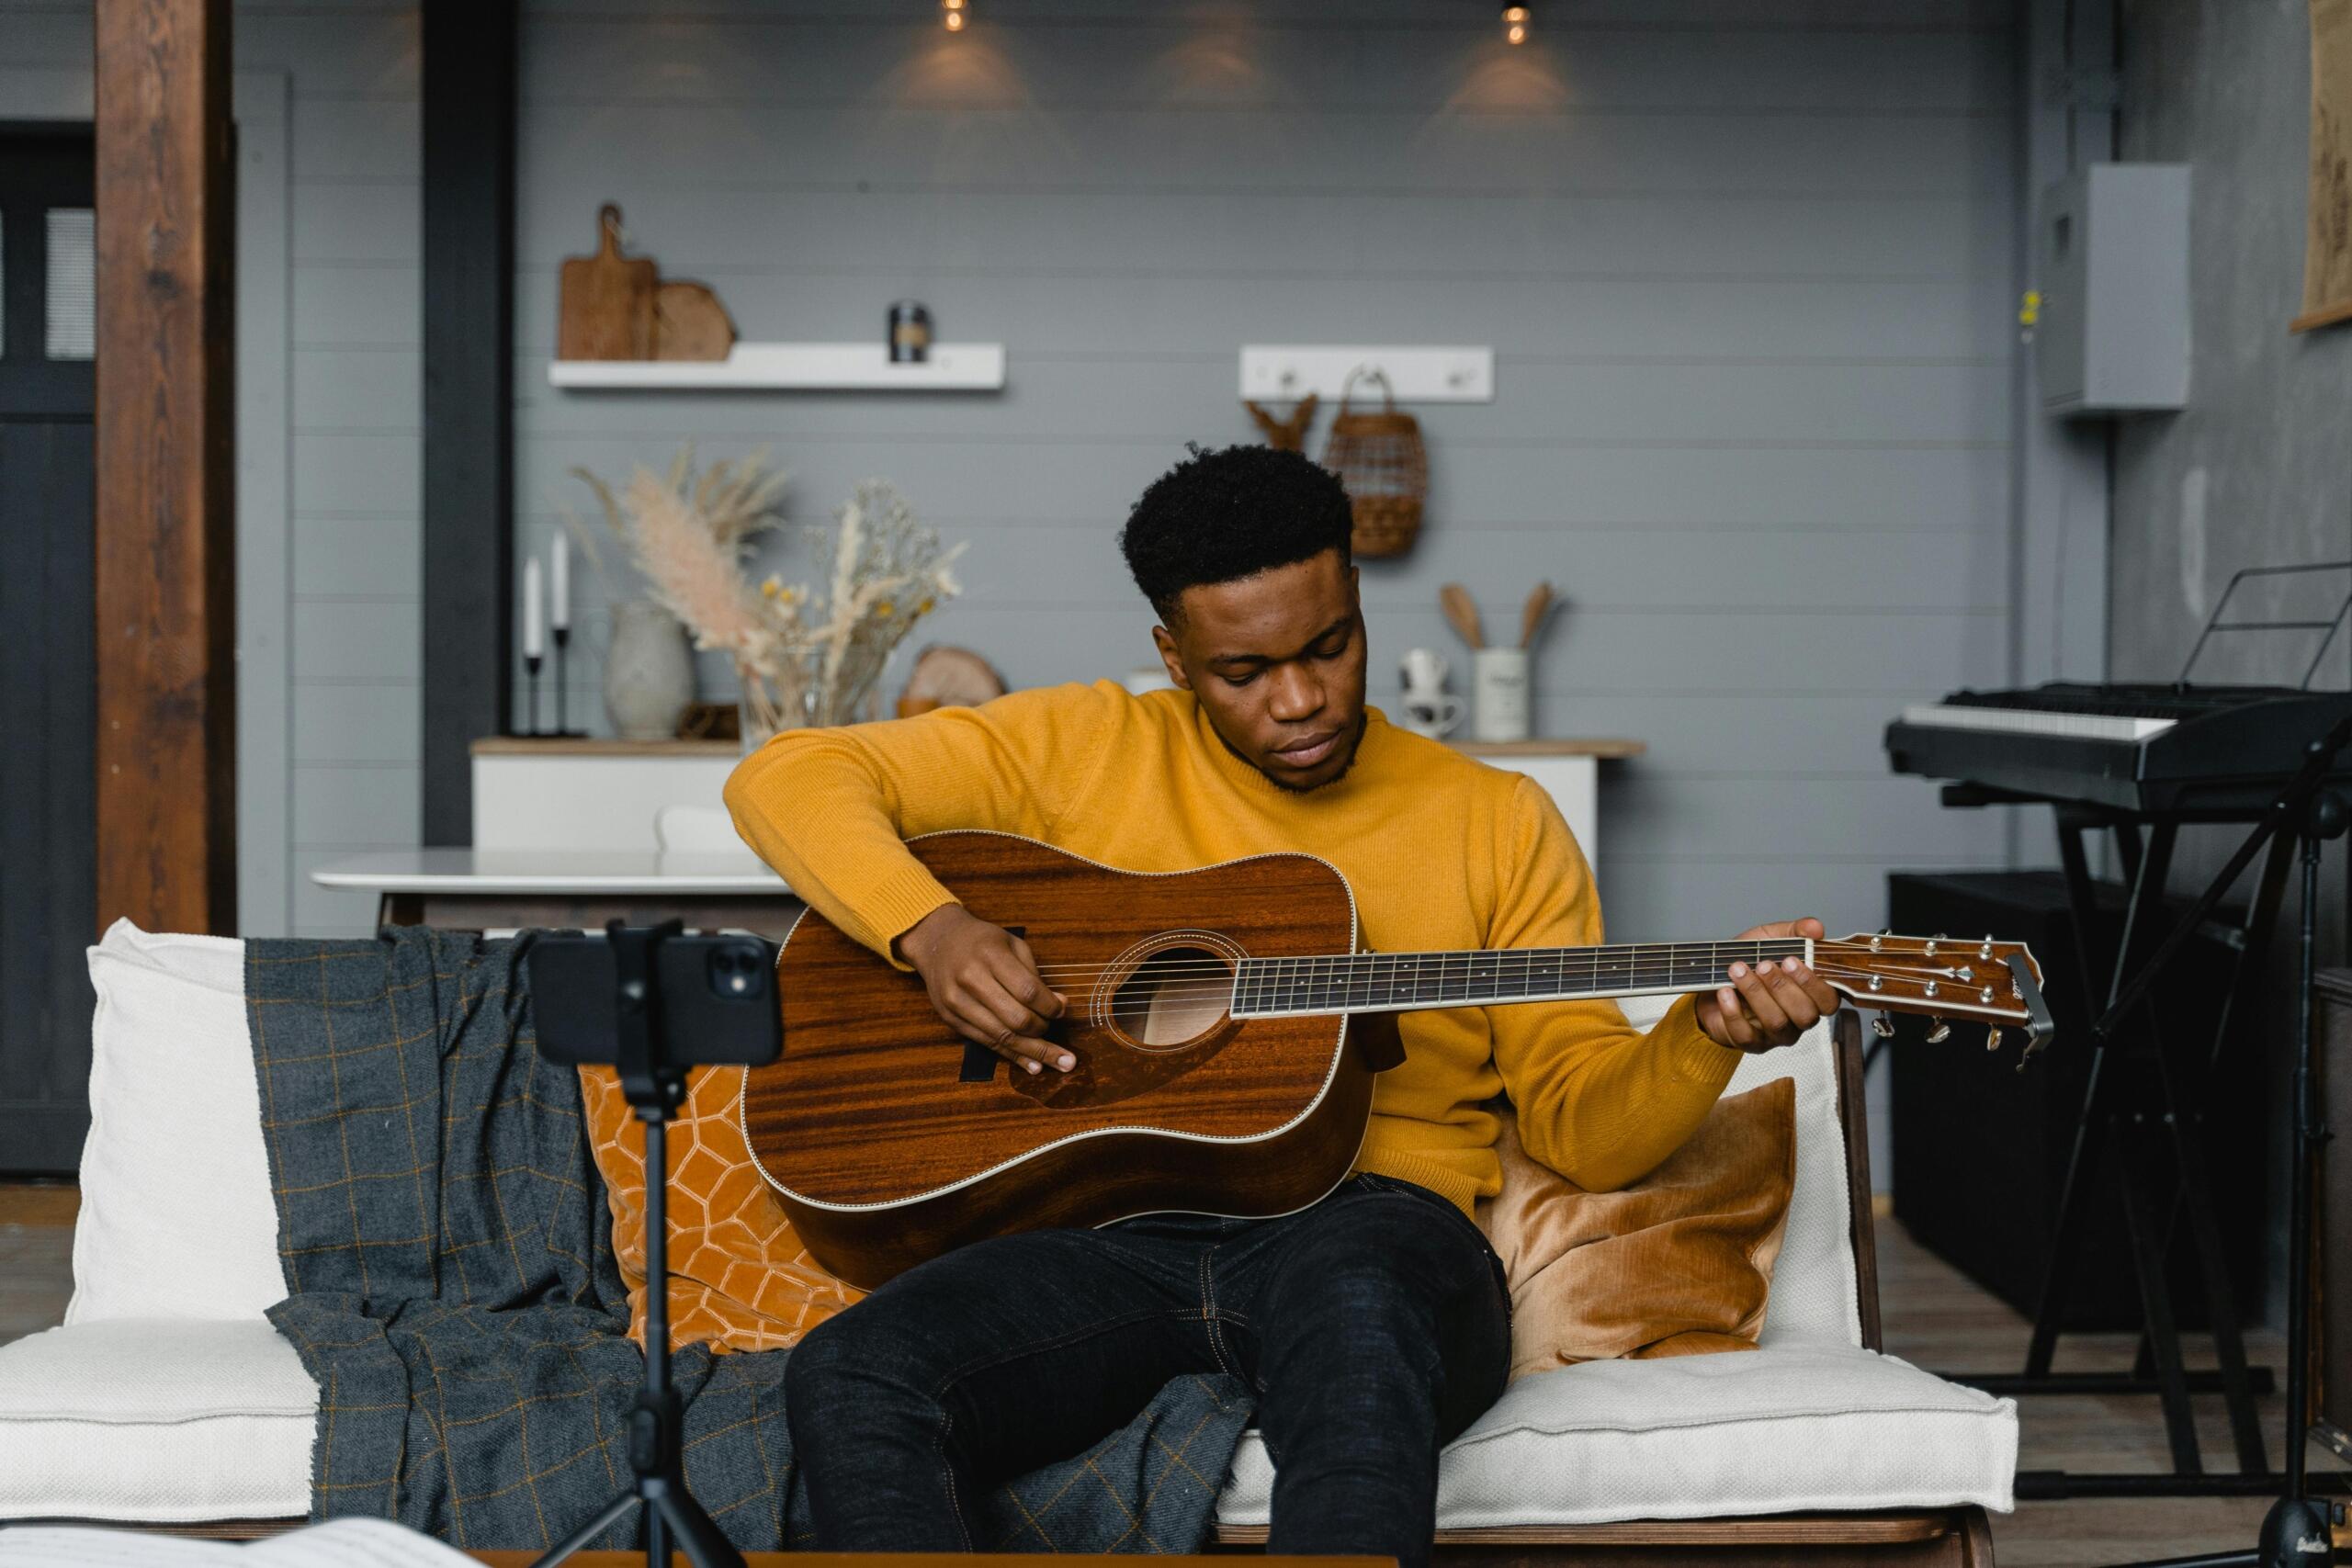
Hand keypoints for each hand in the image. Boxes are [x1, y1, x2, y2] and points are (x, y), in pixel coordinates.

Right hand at [896, 905, 1072, 1074]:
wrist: (938, 942)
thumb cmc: (982, 941)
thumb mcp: (1012, 943)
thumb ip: (1034, 974)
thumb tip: (1058, 1006)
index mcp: (990, 955)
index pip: (1028, 990)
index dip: (1050, 1006)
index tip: (1062, 1010)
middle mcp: (970, 979)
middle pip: (1016, 1018)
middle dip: (1044, 1031)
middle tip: (1061, 1037)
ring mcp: (957, 1002)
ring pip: (1002, 1036)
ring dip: (1034, 1053)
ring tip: (1061, 1063)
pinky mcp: (951, 1019)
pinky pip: (987, 1043)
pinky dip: (1013, 1056)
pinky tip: (1033, 1065)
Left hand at [1694, 917, 1842, 1053]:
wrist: (1711, 983)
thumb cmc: (1748, 963)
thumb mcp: (1770, 940)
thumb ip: (1794, 932)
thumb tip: (1816, 928)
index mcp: (1810, 996)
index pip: (1828, 1001)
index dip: (1813, 984)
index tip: (1791, 960)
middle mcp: (1798, 1020)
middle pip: (1805, 1014)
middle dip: (1783, 987)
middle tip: (1763, 965)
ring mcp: (1775, 1035)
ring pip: (1776, 1022)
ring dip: (1756, 993)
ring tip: (1737, 970)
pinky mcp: (1750, 1043)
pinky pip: (1746, 1035)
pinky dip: (1733, 1012)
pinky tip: (1725, 992)